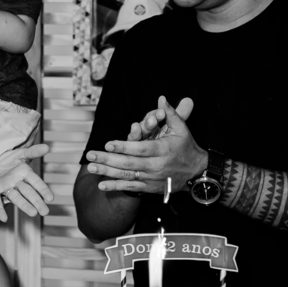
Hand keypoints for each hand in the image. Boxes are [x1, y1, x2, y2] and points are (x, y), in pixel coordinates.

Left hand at [0, 143, 53, 222]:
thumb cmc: (7, 159)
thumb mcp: (20, 153)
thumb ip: (33, 152)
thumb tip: (47, 147)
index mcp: (24, 174)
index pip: (36, 182)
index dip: (43, 189)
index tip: (50, 198)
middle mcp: (16, 183)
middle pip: (28, 192)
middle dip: (36, 201)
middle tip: (45, 212)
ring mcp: (5, 188)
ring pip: (16, 198)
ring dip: (24, 206)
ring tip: (33, 213)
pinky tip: (3, 218)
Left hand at [86, 96, 205, 194]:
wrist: (197, 173)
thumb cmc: (187, 147)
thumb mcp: (181, 128)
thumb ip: (171, 113)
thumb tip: (162, 98)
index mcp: (163, 150)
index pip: (140, 149)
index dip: (124, 147)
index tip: (108, 144)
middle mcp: (156, 166)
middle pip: (129, 163)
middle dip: (108, 159)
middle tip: (90, 154)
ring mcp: (152, 178)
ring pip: (127, 176)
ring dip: (107, 172)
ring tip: (91, 167)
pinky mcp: (150, 188)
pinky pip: (131, 188)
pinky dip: (116, 186)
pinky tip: (101, 185)